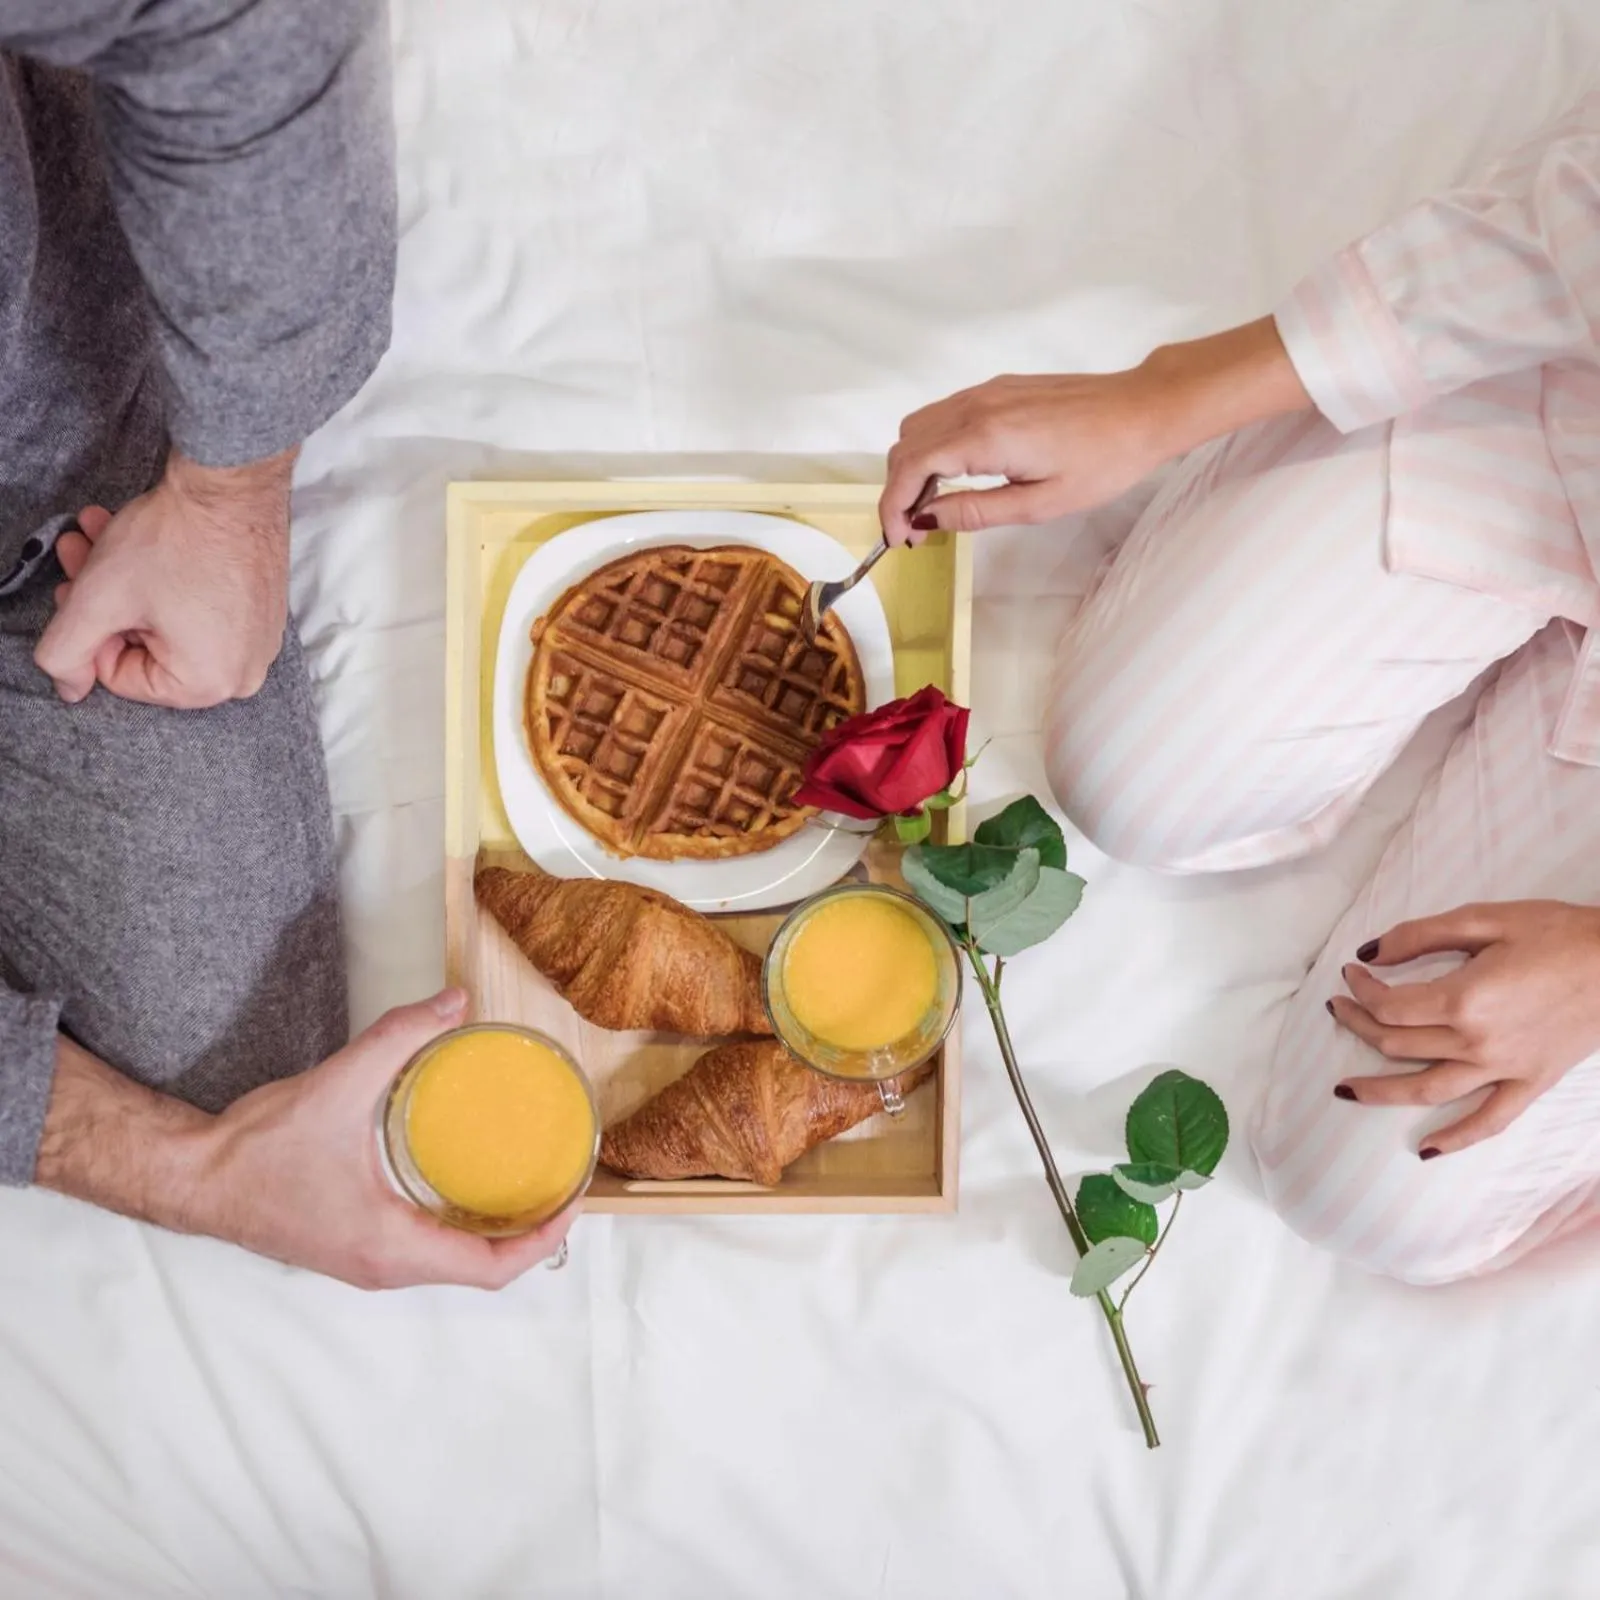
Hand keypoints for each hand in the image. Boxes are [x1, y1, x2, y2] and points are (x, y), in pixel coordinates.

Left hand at [34, 448, 294, 708]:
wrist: (232, 485)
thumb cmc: (174, 541)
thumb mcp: (97, 600)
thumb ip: (65, 654)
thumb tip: (69, 687)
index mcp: (207, 683)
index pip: (120, 674)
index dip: (90, 629)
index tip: (80, 587)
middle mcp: (243, 673)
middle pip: (149, 648)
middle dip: (107, 602)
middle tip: (81, 556)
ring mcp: (260, 641)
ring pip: (172, 626)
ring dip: (131, 586)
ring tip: (104, 537)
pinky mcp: (265, 613)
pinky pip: (206, 613)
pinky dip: (172, 584)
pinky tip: (147, 546)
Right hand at [186, 989, 577, 1288]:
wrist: (193, 1178)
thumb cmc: (257, 1149)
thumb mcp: (339, 1084)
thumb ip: (399, 1037)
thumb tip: (456, 1000)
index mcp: (391, 1247)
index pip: (491, 1269)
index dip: (543, 1239)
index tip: (574, 1198)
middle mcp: (385, 1268)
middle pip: (481, 1270)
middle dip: (530, 1232)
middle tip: (561, 1183)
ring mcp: (368, 1263)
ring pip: (452, 1262)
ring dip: (495, 1231)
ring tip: (529, 1182)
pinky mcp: (354, 1248)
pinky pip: (427, 1252)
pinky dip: (460, 1227)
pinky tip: (468, 1183)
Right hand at [878, 317, 1310, 545]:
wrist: (1143, 410)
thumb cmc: (1103, 461)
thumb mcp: (1040, 503)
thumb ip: (976, 510)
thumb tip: (928, 518)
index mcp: (983, 437)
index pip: (909, 469)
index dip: (893, 507)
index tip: (900, 538)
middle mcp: (975, 407)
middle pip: (905, 445)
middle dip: (898, 489)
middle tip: (916, 529)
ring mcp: (985, 392)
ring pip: (919, 426)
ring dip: (913, 467)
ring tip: (933, 505)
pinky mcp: (998, 388)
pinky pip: (944, 415)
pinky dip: (933, 446)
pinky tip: (955, 474)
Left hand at [1328, 901, 1599, 1156]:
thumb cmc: (1557, 933)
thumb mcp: (1485, 919)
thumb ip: (1421, 935)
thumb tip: (1370, 951)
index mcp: (1463, 999)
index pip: (1389, 1006)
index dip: (1360, 990)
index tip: (1352, 973)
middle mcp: (1478, 1042)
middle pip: (1397, 1045)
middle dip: (1358, 1025)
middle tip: (1340, 1008)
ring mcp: (1505, 1069)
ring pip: (1427, 1090)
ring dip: (1380, 1091)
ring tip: (1345, 1090)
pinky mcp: (1531, 1082)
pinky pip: (1489, 1121)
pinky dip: (1456, 1138)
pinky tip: (1425, 1148)